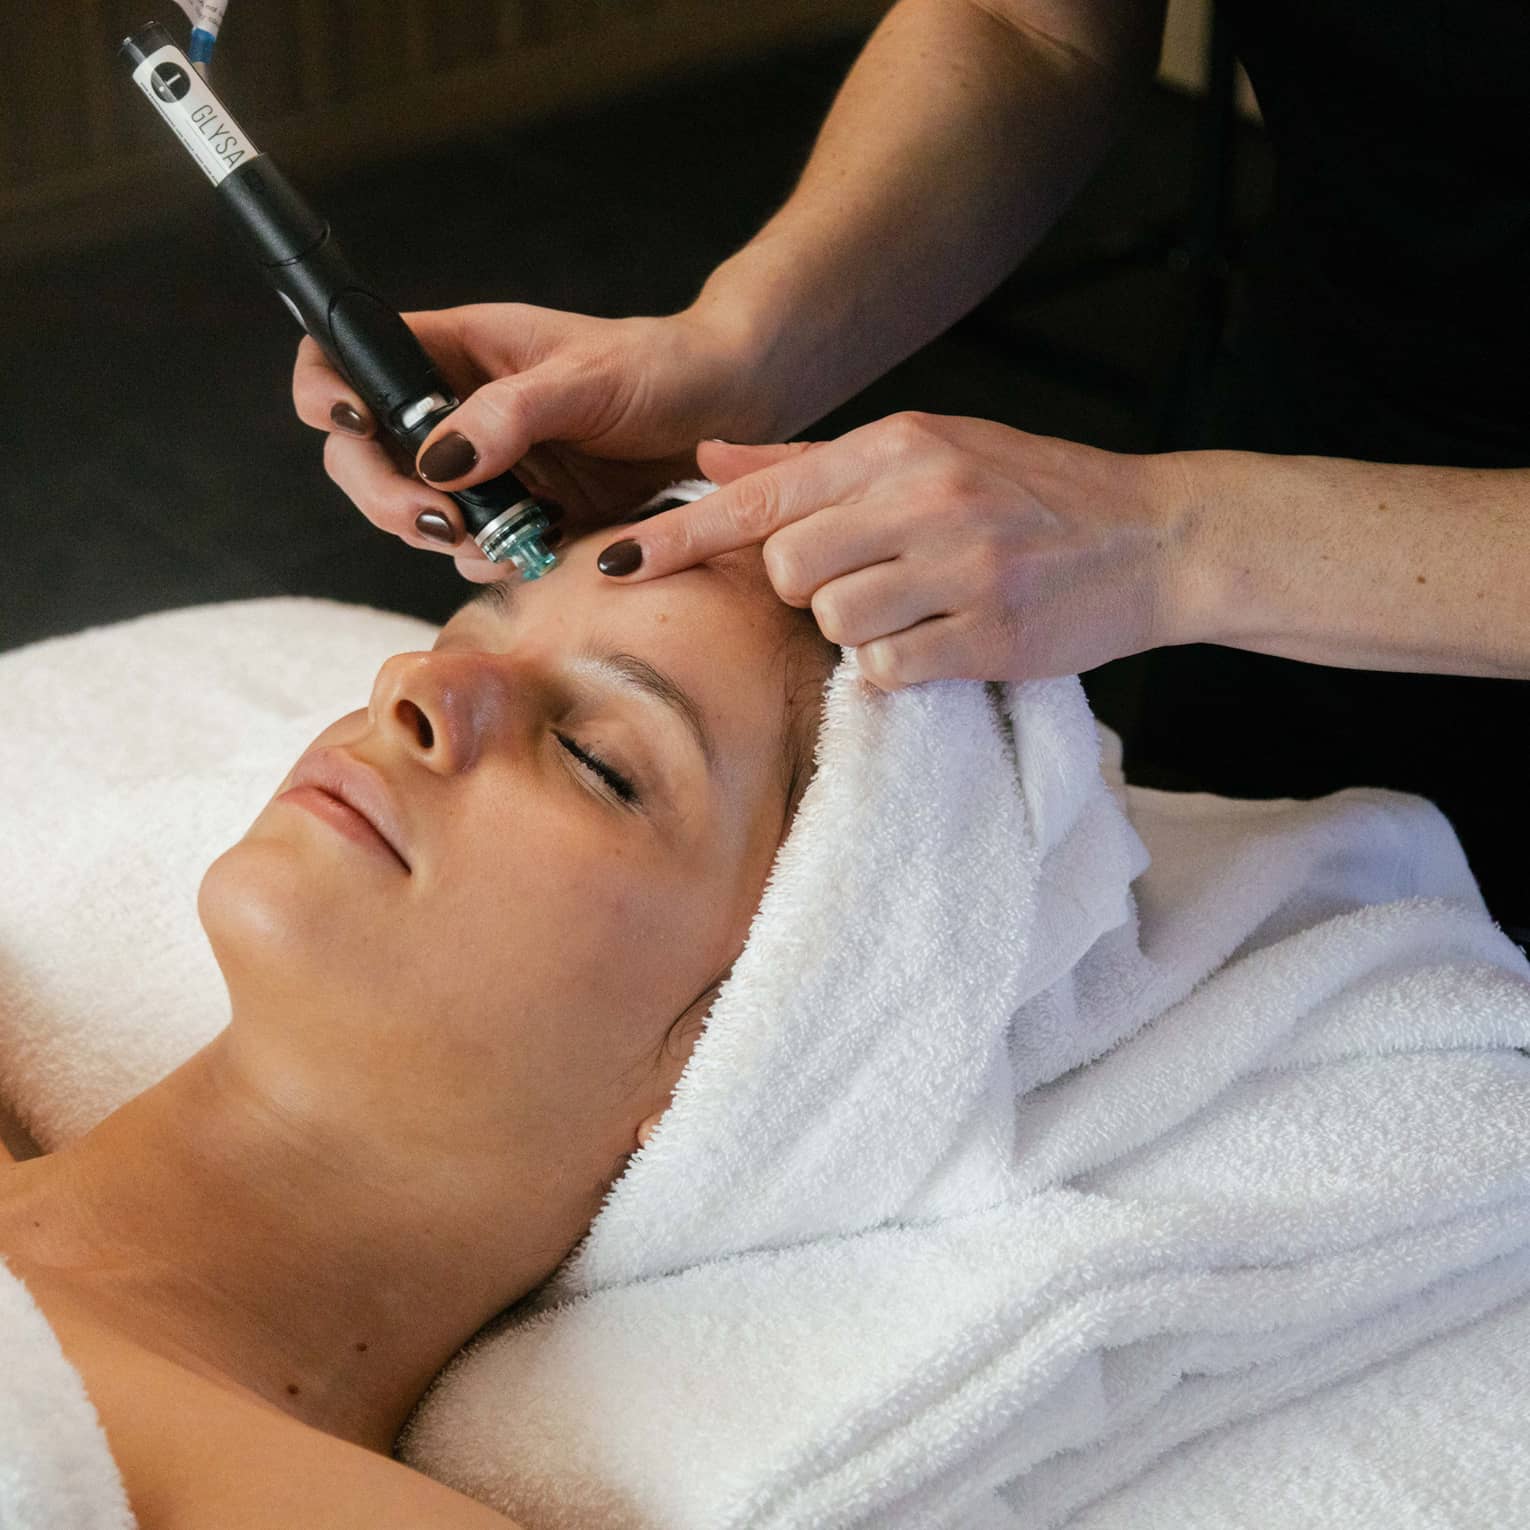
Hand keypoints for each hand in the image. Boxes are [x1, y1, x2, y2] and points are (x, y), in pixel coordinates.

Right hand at [291, 303, 768, 582]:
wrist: (724, 413)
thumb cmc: (660, 369)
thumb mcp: (587, 378)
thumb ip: (510, 416)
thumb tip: (437, 461)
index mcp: (453, 350)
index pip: (347, 357)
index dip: (329, 391)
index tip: (359, 426)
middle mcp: (452, 409)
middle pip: (362, 456)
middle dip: (385, 496)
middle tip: (441, 523)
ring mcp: (480, 467)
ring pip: (412, 513)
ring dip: (442, 539)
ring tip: (506, 538)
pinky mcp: (517, 515)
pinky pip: (472, 550)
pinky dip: (490, 560)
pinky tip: (536, 551)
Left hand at [593, 412, 1193, 686]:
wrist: (1155, 534)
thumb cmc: (1032, 490)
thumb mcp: (927, 449)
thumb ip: (812, 462)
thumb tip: (711, 455)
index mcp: (899, 444)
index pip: (761, 494)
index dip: (680, 537)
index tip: (615, 568)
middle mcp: (923, 495)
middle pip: (788, 566)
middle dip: (807, 586)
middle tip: (868, 577)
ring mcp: (959, 567)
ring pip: (834, 622)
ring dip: (859, 628)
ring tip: (918, 605)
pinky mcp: (988, 635)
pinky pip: (889, 670)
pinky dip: (902, 665)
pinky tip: (946, 638)